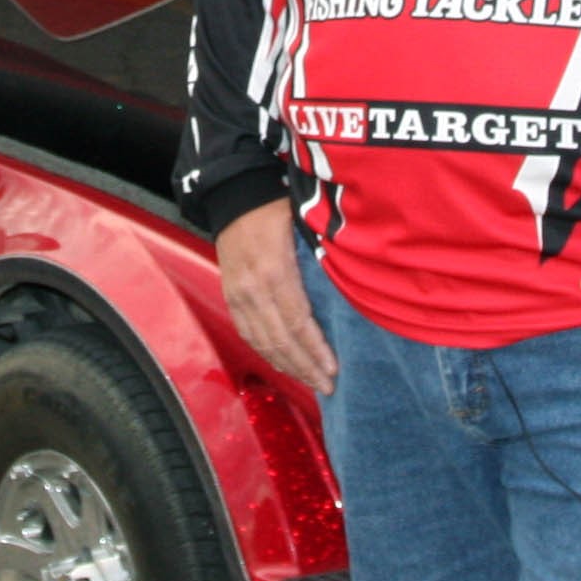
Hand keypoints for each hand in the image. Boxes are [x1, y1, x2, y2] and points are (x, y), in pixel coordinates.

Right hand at [216, 204, 334, 394]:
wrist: (234, 194)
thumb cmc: (275, 206)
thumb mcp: (303, 227)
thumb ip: (321, 260)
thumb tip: (350, 290)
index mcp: (275, 271)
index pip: (298, 322)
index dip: (315, 350)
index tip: (334, 369)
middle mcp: (252, 289)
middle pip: (280, 339)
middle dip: (305, 367)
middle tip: (327, 386)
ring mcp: (238, 295)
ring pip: (262, 342)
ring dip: (287, 366)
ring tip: (310, 382)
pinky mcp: (230, 296)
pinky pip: (247, 333)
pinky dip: (266, 353)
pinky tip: (282, 364)